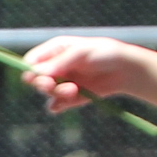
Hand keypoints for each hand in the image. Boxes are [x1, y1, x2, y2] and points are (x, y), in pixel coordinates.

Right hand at [23, 35, 140, 113]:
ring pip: (47, 93)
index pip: (32, 61)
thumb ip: (59, 63)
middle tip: (52, 84)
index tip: (35, 77)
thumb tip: (36, 73)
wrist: (126, 70)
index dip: (30, 70)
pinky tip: (69, 100)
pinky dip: (59, 105)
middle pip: (35, 79)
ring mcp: (62, 82)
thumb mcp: (81, 53)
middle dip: (43, 83)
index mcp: (54, 50)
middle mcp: (55, 67)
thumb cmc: (105, 53)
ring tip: (74, 90)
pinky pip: (56, 105)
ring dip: (57, 93)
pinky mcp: (70, 97)